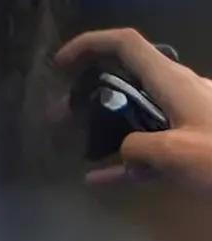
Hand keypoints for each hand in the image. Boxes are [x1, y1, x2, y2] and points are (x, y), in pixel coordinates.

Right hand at [58, 28, 211, 189]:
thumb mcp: (173, 154)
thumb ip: (136, 148)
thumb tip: (124, 152)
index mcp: (174, 83)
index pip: (126, 45)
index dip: (89, 45)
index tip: (61, 66)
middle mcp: (180, 92)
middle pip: (127, 79)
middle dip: (90, 93)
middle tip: (60, 117)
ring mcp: (188, 117)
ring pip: (137, 114)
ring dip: (104, 127)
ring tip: (79, 148)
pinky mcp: (194, 143)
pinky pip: (151, 146)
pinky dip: (125, 159)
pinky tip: (100, 179)